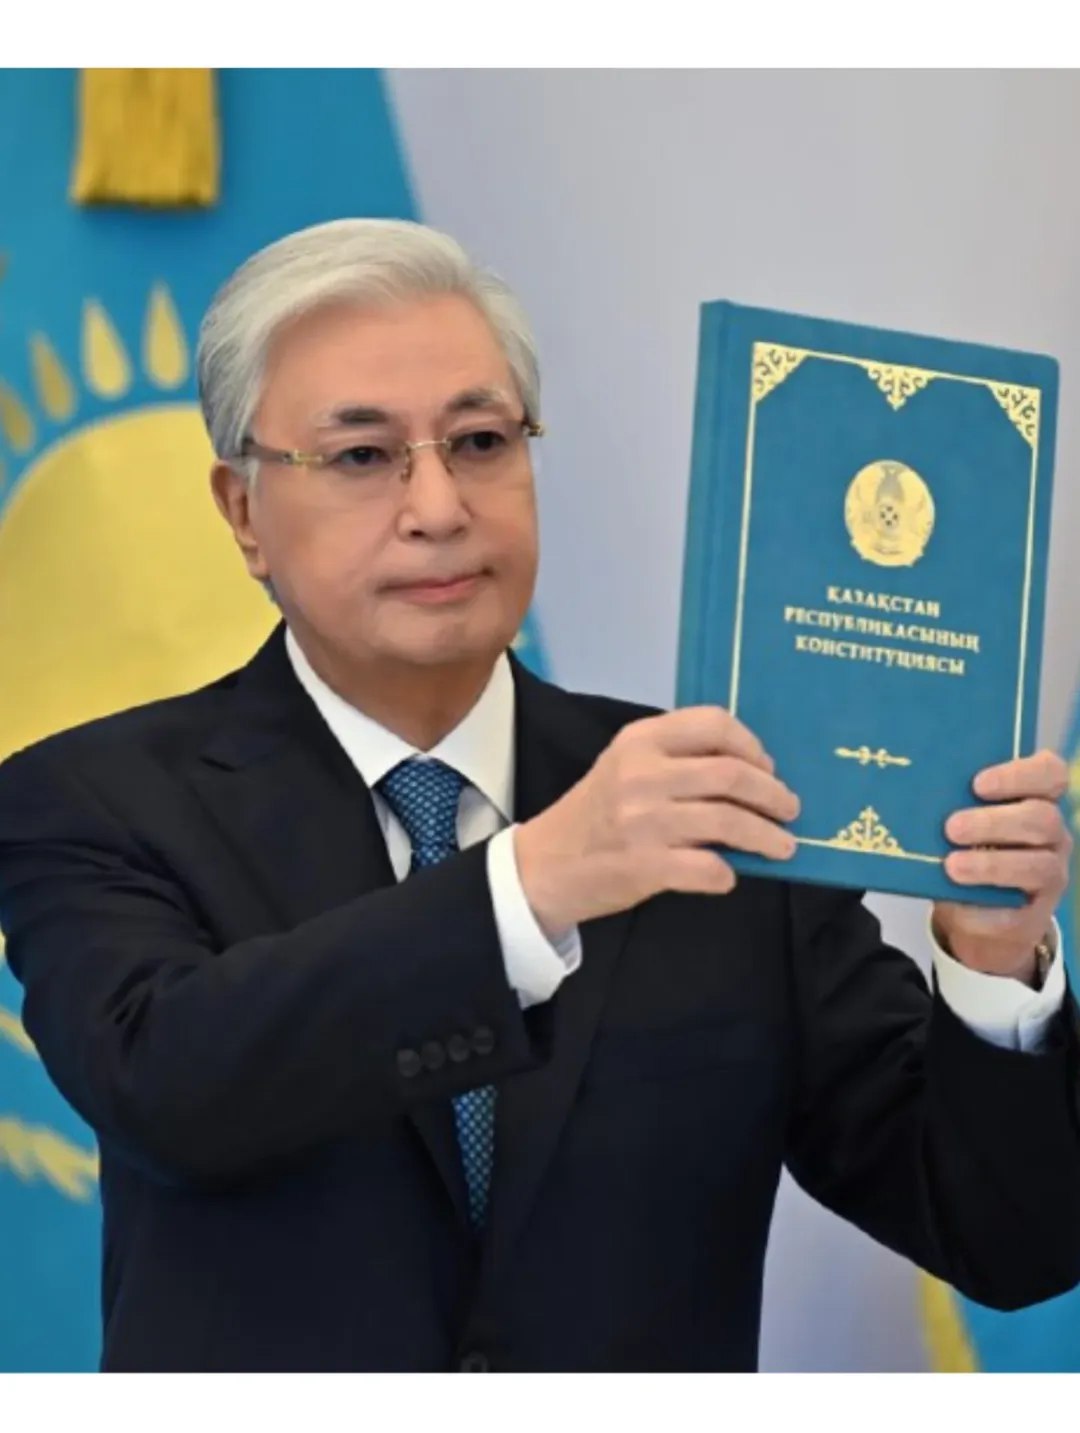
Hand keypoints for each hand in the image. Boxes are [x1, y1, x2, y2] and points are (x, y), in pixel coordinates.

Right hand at [513, 706, 799, 934]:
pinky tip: (729, 876)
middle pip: (732, 774)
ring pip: (729, 821)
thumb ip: (676, 759)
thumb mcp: (626, 766)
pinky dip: (727, 874)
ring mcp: (643, 821)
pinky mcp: (644, 865)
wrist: (545, 865)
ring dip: (767, 836)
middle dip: (773, 795)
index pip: (713, 724)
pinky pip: (708, 867)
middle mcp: (642, 774)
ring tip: (782, 846)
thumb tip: (751, 773)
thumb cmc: (596, 813)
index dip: (752, 747)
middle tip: (789, 810)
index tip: (768, 769)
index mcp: (640, 741)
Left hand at [933, 750, 1070, 982]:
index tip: (977, 783)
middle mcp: (1050, 831)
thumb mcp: (958, 821)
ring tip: (952, 864)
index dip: (1018, 774)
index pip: (1049, 772)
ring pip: (1040, 862)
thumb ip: (951, 802)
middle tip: (951, 827)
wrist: (973, 911)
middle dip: (994, 821)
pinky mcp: (1037, 908)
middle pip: (1042, 817)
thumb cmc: (964, 849)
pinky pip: (1023, 900)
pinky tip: (959, 885)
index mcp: (1034, 797)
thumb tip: (916, 789)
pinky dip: (990, 890)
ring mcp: (1050, 870)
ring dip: (992, 862)